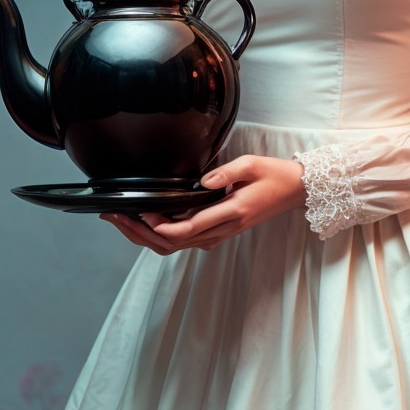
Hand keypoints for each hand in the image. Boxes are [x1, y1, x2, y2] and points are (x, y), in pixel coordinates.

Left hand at [97, 155, 305, 253]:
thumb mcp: (251, 164)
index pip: (189, 228)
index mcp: (231, 212)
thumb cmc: (274, 176)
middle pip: (174, 242)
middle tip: (114, 216)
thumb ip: (225, 172)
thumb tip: (201, 180)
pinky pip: (185, 241)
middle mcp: (224, 228)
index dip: (161, 226)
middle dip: (140, 233)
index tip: (141, 212)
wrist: (295, 191)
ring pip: (176, 246)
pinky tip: (145, 223)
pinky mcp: (219, 231)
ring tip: (121, 220)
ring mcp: (221, 233)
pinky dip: (161, 236)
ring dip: (146, 237)